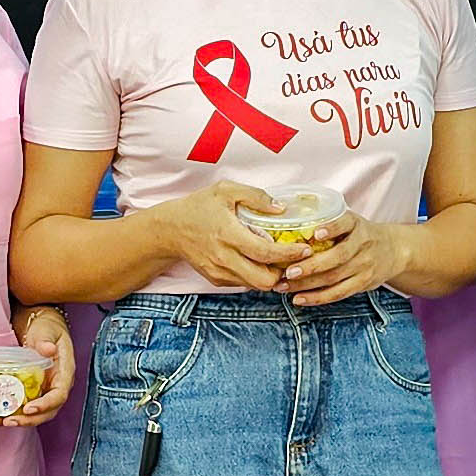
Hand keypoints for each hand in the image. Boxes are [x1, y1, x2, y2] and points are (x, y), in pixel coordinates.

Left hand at [11, 304, 76, 424]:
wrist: (40, 324)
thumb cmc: (46, 326)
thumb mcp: (46, 330)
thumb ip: (46, 339)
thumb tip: (48, 349)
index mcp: (65, 371)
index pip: (60, 394)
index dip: (46, 404)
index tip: (29, 408)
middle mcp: (58, 383)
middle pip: (50, 409)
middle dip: (32, 419)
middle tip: (11, 420)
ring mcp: (47, 387)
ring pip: (41, 412)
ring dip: (25, 420)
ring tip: (5, 421)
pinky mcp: (37, 389)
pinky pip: (30, 405)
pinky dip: (19, 412)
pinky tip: (4, 414)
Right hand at [151, 181, 286, 291]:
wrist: (170, 230)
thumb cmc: (198, 207)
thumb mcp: (226, 190)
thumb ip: (256, 197)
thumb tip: (282, 208)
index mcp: (228, 235)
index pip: (266, 253)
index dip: (290, 254)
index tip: (305, 249)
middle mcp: (224, 258)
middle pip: (264, 280)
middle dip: (284, 272)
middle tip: (294, 259)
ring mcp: (220, 272)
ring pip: (256, 285)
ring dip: (271, 276)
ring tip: (280, 260)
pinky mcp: (216, 279)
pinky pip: (244, 283)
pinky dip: (256, 275)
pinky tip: (260, 261)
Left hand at [279, 212, 408, 306]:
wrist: (395, 250)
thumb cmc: (361, 234)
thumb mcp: (351, 222)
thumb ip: (328, 224)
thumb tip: (287, 227)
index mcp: (356, 225)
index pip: (344, 224)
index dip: (330, 229)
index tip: (314, 234)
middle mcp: (362, 245)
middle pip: (337, 257)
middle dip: (310, 266)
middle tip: (286, 272)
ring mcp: (364, 266)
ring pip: (334, 278)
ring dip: (307, 285)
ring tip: (283, 287)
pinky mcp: (363, 283)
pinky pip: (338, 293)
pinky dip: (317, 298)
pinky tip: (299, 299)